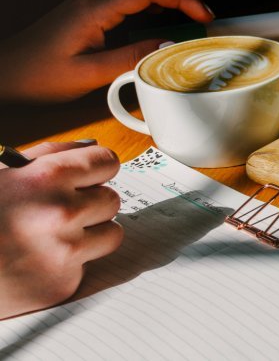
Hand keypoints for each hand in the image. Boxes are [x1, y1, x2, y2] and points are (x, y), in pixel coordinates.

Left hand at [0, 0, 212, 102]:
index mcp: (95, 8)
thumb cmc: (38, 75)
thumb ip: (131, 58)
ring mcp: (90, 1)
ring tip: (187, 17)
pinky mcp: (88, 10)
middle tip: (203, 16)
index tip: (203, 15)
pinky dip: (151, 2)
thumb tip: (168, 46)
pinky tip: (159, 20)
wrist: (5, 73)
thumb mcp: (88, 74)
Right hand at [0, 141, 122, 318]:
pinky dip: (70, 264)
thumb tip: (93, 148)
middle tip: (59, 211)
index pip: (108, 163)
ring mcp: (64, 252)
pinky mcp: (62, 284)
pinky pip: (88, 266)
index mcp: (48, 178)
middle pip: (112, 199)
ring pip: (111, 234)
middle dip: (90, 203)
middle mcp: (62, 213)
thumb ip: (52, 155)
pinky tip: (39, 260)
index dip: (95, 170)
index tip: (87, 177)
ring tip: (53, 236)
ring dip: (90, 234)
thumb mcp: (3, 172)